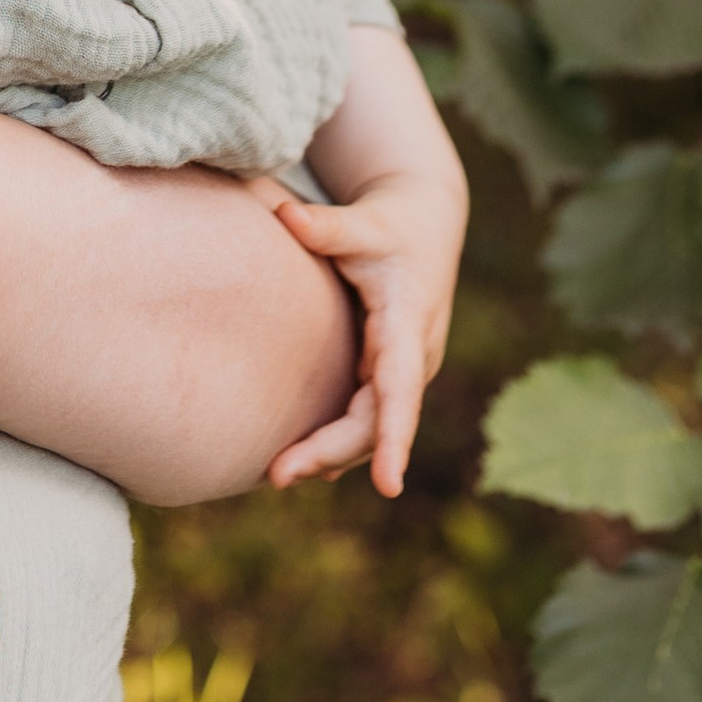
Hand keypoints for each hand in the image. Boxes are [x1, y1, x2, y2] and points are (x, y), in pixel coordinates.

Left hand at [261, 169, 459, 497]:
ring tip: (277, 475)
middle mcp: (412, 358)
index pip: (401, 389)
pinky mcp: (387, 373)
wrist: (424, 224)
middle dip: (331, 452)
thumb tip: (283, 214)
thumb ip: (328, 226)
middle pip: (375, 422)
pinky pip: (363, 418)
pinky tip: (302, 464)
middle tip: (278, 476)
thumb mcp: (366, 221)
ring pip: (368, 428)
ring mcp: (402, 371)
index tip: (389, 486)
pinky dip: (335, 441)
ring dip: (328, 455)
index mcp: (409, 324)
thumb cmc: (391, 223)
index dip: (394, 438)